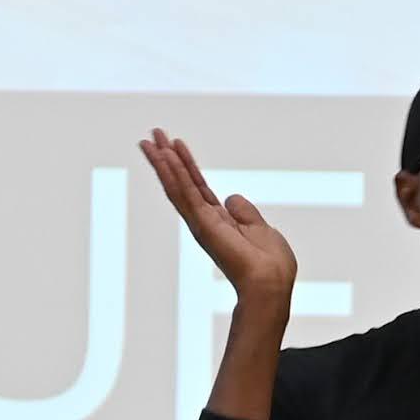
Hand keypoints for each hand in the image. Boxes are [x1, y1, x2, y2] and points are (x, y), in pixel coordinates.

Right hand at [139, 130, 294, 307]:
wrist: (270, 283)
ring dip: (162, 162)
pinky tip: (165, 157)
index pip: (198, 186)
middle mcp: (205, 221)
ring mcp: (201, 223)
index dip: (187, 164)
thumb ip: (245, 212)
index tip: (175, 144)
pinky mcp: (202, 224)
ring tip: (148, 140)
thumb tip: (232, 197)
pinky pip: (186, 194)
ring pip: (177, 187)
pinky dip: (174, 175)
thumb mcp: (261, 228)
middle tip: (151, 135)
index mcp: (219, 221)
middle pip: (182, 183)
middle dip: (166, 158)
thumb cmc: (271, 264)